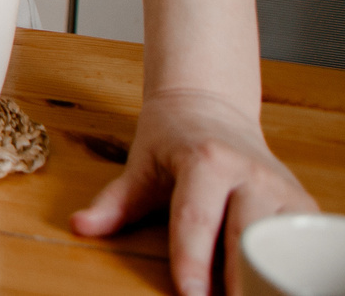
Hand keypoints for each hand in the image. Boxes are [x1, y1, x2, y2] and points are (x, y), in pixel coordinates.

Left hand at [70, 86, 316, 294]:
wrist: (209, 106)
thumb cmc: (170, 138)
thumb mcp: (140, 165)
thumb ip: (114, 202)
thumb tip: (81, 227)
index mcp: (206, 160)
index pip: (198, 219)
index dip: (193, 261)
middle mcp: (250, 173)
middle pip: (247, 237)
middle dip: (237, 279)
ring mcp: (282, 189)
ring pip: (280, 242)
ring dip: (266, 276)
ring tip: (248, 295)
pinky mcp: (302, 203)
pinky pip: (300, 242)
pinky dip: (288, 265)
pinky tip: (273, 284)